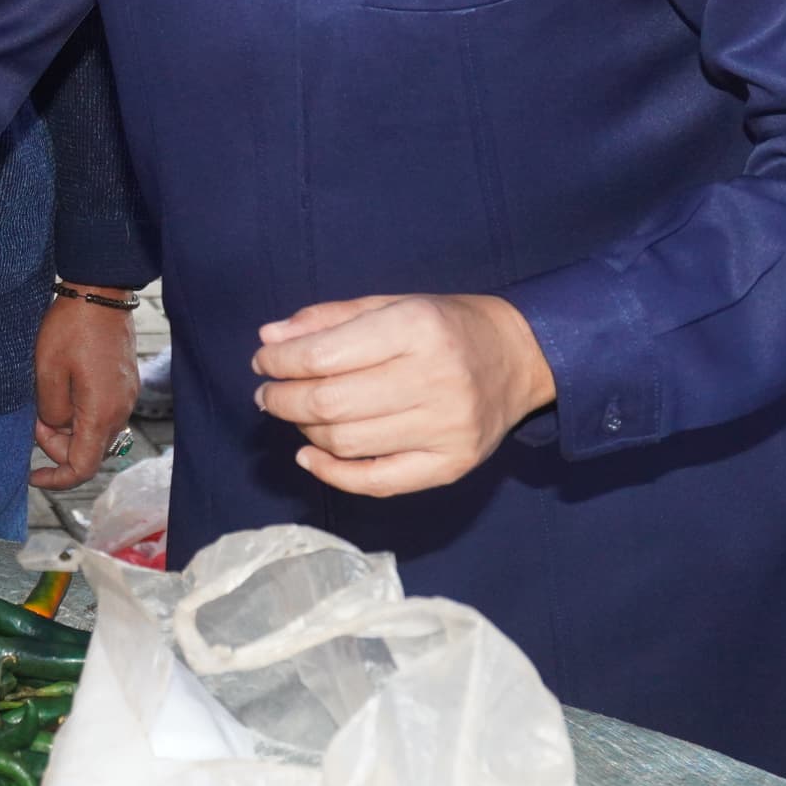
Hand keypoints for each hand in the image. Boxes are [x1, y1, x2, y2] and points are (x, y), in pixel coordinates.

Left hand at [32, 293, 143, 490]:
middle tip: (34, 419)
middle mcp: (120, 410)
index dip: (57, 479)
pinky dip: (80, 414)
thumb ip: (50, 412)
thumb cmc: (72, 328)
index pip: (82, 467)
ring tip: (45, 401)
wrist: (101, 291)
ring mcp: (126, 397)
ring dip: (68, 429)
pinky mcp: (124, 384)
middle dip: (58, 446)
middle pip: (90, 452)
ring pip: (95, 433)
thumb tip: (56, 427)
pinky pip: (102, 413)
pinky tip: (63, 391)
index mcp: (101, 413)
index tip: (32, 475)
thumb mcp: (46, 372)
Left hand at [253, 294, 555, 498]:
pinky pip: (376, 482)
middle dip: (283, 399)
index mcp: (416, 328)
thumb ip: (330, 319)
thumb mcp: (392, 304)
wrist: (521, 356)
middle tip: (269, 393)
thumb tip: (270, 339)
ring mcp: (446, 429)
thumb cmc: (448, 325)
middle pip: (330, 404)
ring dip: (304, 431)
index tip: (264, 362)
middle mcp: (434, 379)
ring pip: (346, 443)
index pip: (323, 356)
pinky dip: (332, 473)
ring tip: (296, 415)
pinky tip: (310, 455)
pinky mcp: (451, 465)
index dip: (280, 362)